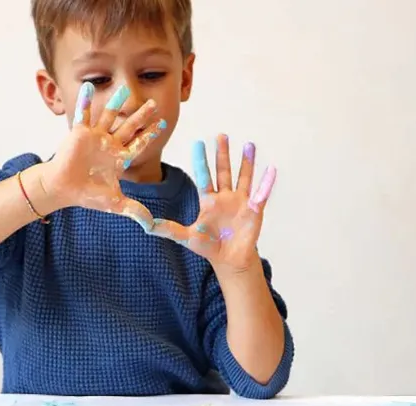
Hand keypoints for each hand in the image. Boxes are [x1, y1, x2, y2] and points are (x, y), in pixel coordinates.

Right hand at [42, 82, 166, 231]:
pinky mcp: (79, 133)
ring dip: (116, 104)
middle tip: (154, 104)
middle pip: (129, 127)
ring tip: (124, 91)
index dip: (150, 135)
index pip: (139, 144)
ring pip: (109, 117)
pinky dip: (85, 101)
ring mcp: (95, 137)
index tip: (163, 124)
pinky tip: (87, 86)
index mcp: (119, 158)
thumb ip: (135, 211)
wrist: (65, 190)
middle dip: (142, 116)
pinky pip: (84, 114)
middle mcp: (109, 145)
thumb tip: (152, 225)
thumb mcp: (115, 204)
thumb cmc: (88, 196)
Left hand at [150, 135, 276, 272]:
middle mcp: (224, 197)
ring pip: (243, 178)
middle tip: (221, 135)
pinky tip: (271, 169)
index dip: (201, 160)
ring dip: (246, 162)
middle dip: (222, 154)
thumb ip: (167, 229)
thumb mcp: (186, 237)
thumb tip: (145, 225)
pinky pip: (261, 194)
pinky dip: (266, 182)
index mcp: (208, 200)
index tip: (198, 143)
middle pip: (223, 171)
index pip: (203, 176)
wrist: (228, 259)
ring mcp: (240, 202)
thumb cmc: (208, 246)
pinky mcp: (253, 210)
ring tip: (249, 144)